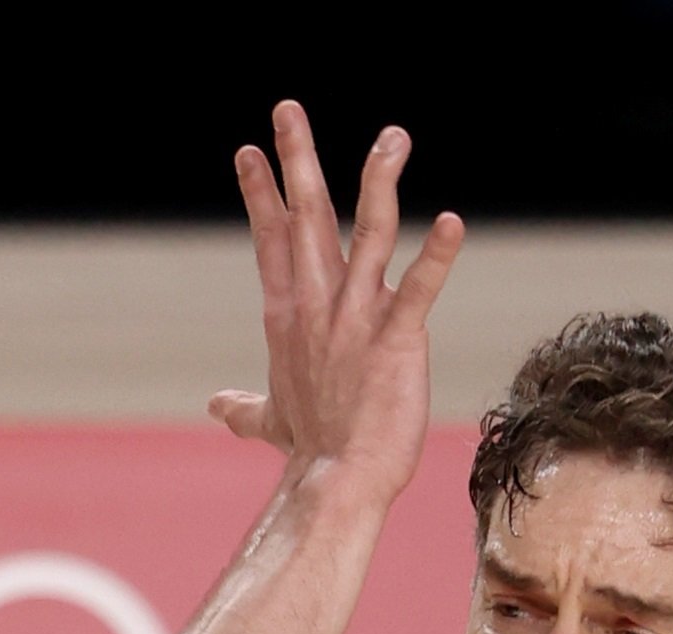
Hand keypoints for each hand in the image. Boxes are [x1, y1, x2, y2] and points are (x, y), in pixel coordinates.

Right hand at [207, 101, 464, 497]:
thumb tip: (218, 406)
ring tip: (393, 136)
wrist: (337, 485)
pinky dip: (437, 255)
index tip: (250, 152)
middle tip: (287, 110)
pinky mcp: (396, 339)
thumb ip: (246, 407)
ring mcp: (356, 319)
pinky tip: (453, 221)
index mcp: (289, 316)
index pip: (273, 240)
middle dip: (297, 160)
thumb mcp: (271, 420)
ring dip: (380, 180)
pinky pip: (420, 288)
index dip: (263, 194)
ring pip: (369, 232)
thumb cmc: (310, 455)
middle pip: (307, 218)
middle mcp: (318, 306)